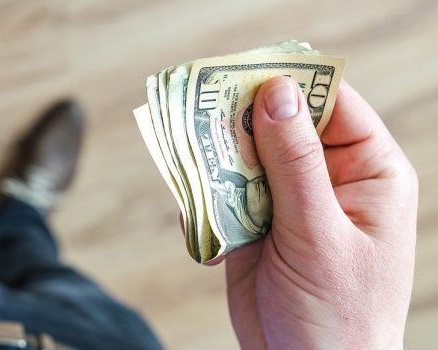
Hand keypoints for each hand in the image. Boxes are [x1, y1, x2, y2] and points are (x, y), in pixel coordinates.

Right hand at [224, 76, 417, 348]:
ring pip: (244, 157)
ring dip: (217, 165)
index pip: (330, 104)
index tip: (243, 74)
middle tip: (202, 120)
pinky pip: (223, 194)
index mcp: (366, 171)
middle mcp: (326, 178)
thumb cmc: (338, 314)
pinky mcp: (254, 224)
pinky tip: (208, 229)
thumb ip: (296, 163)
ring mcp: (288, 201)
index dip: (289, 84)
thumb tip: (277, 93)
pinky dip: (206, 203)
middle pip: (278, 125)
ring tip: (196, 175)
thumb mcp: (319, 233)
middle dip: (241, 124)